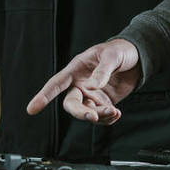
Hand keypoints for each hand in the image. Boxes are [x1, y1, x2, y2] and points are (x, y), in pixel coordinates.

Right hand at [26, 39, 140, 123]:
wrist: (137, 57)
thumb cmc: (120, 50)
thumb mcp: (112, 55)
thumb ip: (102, 71)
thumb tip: (92, 86)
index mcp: (76, 69)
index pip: (56, 83)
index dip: (44, 95)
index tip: (32, 108)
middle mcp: (81, 84)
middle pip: (72, 104)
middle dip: (81, 113)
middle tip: (94, 116)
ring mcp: (92, 95)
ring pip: (87, 112)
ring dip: (98, 116)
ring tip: (113, 112)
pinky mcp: (104, 102)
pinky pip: (100, 116)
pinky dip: (107, 119)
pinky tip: (116, 114)